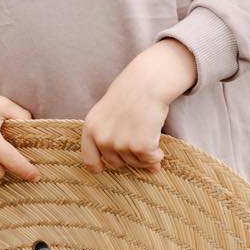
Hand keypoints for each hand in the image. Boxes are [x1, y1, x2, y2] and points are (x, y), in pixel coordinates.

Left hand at [80, 48, 180, 174]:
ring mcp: (121, 143)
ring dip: (144, 156)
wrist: (149, 81)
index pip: (89, 160)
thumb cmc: (131, 92)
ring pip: (134, 163)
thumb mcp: (109, 112)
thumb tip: (125, 163)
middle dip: (129, 156)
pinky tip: (160, 148)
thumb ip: (112, 136)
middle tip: (139, 141)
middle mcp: (103, 138)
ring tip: (150, 138)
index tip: (104, 167)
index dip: (98, 166)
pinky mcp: (141, 146)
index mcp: (91, 128)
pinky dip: (157, 156)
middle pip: (116, 163)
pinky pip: (150, 161)